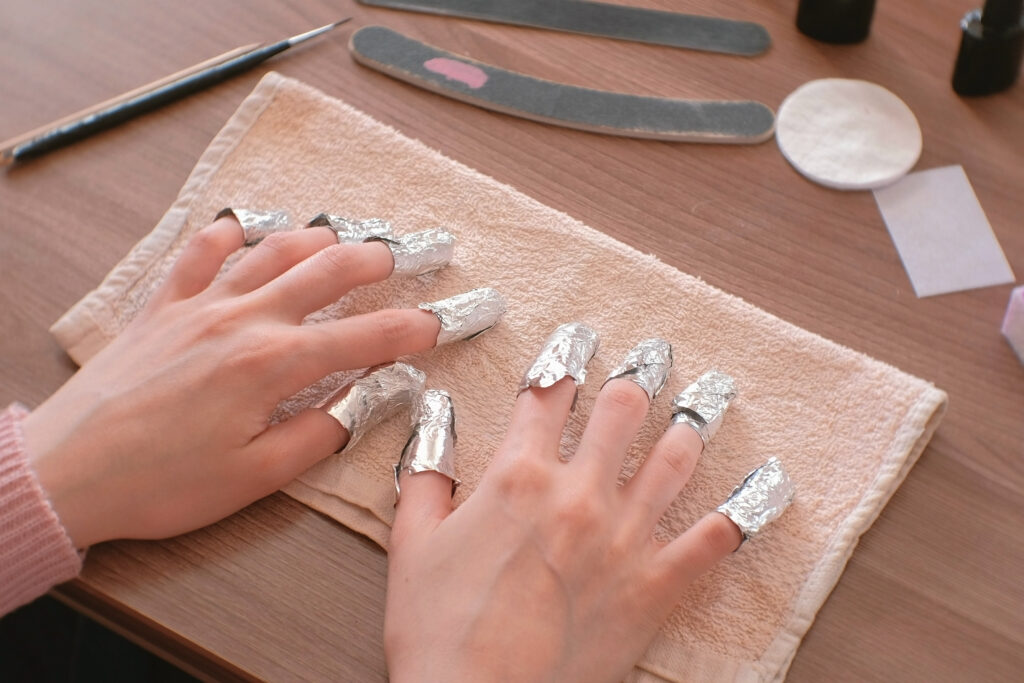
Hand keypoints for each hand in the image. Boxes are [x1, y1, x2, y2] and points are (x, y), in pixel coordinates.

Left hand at [23, 216, 444, 547]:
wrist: (68, 471)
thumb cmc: (161, 482)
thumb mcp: (256, 477)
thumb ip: (320, 433)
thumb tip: (368, 401)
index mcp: (273, 365)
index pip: (365, 336)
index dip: (414, 328)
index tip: (446, 321)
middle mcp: (243, 320)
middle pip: (327, 271)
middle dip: (380, 259)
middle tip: (413, 251)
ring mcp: (200, 307)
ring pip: (271, 250)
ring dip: (316, 238)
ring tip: (344, 235)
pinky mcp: (162, 308)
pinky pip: (197, 254)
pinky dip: (224, 234)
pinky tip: (240, 226)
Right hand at [385, 364, 742, 681]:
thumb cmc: (440, 632)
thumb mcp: (413, 545)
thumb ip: (427, 475)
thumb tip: (434, 420)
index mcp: (517, 477)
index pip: (548, 394)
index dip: (564, 356)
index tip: (577, 339)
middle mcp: (579, 494)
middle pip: (622, 409)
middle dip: (638, 375)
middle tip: (651, 356)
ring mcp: (624, 539)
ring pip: (675, 458)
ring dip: (693, 420)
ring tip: (706, 398)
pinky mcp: (656, 586)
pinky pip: (718, 537)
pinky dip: (748, 506)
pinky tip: (768, 481)